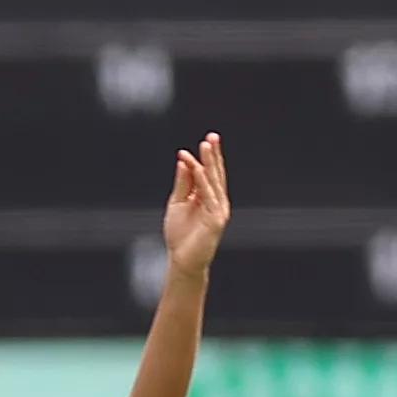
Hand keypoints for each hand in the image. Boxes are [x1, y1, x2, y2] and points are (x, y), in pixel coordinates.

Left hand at [162, 132, 229, 277]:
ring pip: (214, 182)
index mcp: (209, 198)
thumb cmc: (180, 235)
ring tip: (206, 146)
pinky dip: (204, 182)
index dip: (208, 157)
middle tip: (212, 136)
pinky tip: (200, 168)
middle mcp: (217, 201)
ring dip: (210, 163)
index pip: (209, 173)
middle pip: (215, 174)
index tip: (206, 140)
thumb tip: (183, 161)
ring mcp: (219, 210)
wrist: (182, 260)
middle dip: (213, 155)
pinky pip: (209, 196)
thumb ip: (182, 184)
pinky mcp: (216, 219)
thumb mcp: (177, 204)